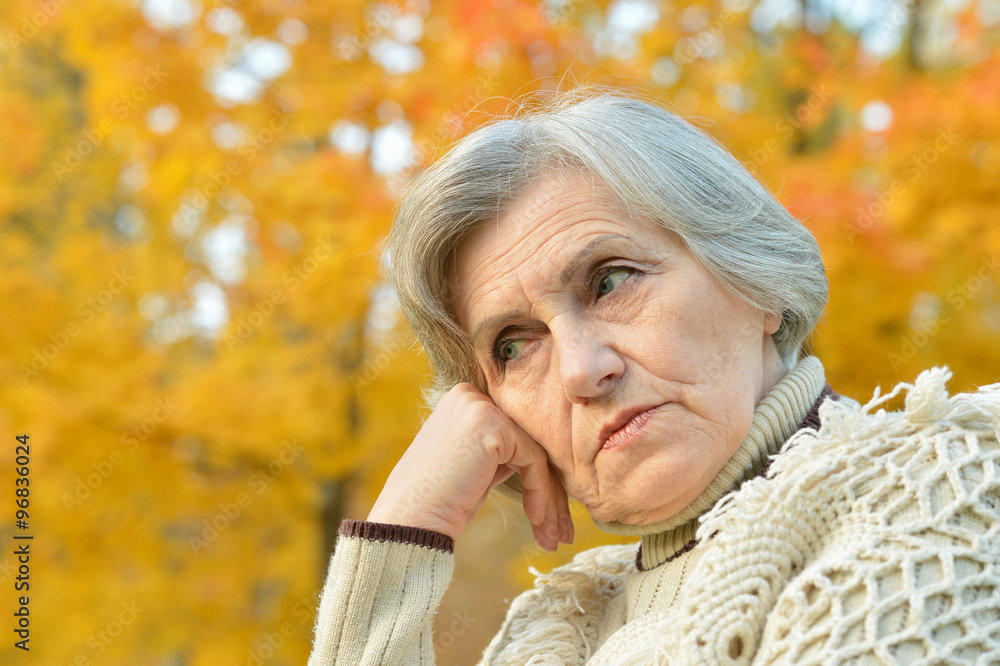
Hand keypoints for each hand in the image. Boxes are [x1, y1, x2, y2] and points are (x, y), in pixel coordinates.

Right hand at [366, 383, 573, 550]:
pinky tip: (535, 519)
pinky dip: (540, 492)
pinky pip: (533, 459)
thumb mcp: (473, 466)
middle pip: (527, 439)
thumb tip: (539, 456)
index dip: (534, 473)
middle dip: (548, 488)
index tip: (546, 513)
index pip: (513, 432)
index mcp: (461, 399)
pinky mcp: (491, 426)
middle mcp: (469, 394)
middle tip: (560, 530)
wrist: (410, 521)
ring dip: (550, 498)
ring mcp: (479, 407)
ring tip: (554, 536)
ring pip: (535, 451)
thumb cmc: (438, 502)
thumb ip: (500, 451)